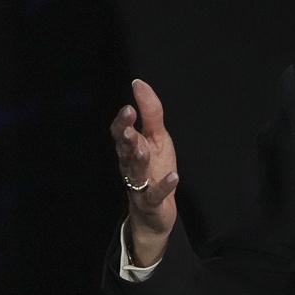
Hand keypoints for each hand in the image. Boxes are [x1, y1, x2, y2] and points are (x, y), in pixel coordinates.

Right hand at [110, 79, 178, 264]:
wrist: (155, 211)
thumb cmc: (154, 170)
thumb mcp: (156, 138)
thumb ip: (150, 113)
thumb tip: (139, 83)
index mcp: (130, 149)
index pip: (120, 133)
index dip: (122, 122)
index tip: (128, 108)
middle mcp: (130, 166)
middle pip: (124, 151)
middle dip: (126, 140)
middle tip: (129, 129)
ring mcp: (139, 185)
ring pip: (135, 172)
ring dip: (139, 161)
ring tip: (144, 149)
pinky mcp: (152, 202)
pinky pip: (156, 194)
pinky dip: (164, 186)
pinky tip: (174, 178)